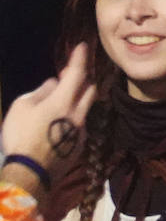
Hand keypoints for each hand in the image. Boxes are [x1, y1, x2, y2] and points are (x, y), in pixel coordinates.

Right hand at [1, 44, 95, 190]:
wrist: (30, 173)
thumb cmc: (20, 137)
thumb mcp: (21, 108)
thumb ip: (39, 92)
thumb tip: (53, 84)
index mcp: (63, 101)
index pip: (77, 73)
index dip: (80, 58)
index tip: (83, 46)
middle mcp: (78, 113)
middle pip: (89, 88)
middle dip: (84, 77)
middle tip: (71, 74)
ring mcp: (81, 130)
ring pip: (86, 106)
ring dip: (79, 97)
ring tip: (64, 97)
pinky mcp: (79, 144)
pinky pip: (80, 123)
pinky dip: (73, 116)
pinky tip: (59, 122)